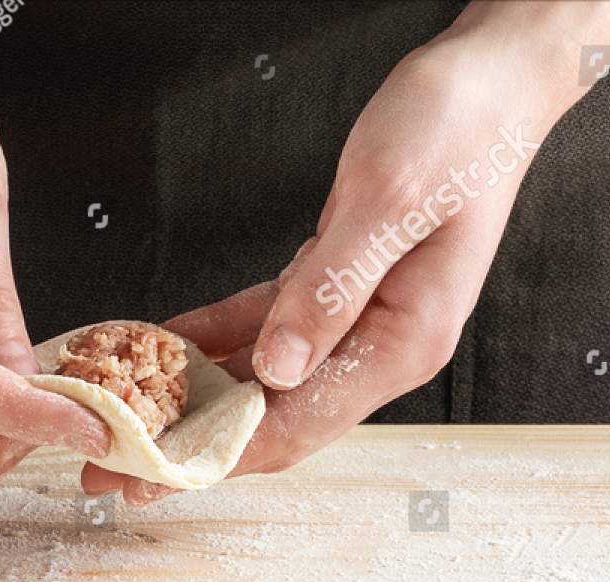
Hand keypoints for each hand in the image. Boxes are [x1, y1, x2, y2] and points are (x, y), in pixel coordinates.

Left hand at [85, 0, 609, 505]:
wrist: (493, 78)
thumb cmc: (459, 129)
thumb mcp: (387, 202)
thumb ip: (331, 289)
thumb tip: (277, 368)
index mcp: (404, 342)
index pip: (298, 424)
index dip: (219, 456)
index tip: (153, 475)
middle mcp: (382, 344)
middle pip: (273, 417)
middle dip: (193, 443)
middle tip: (116, 466)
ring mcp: (360, 319)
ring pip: (262, 379)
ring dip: (193, 399)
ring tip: (126, 418)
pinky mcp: (338, 287)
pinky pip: (263, 325)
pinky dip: (213, 338)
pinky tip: (162, 346)